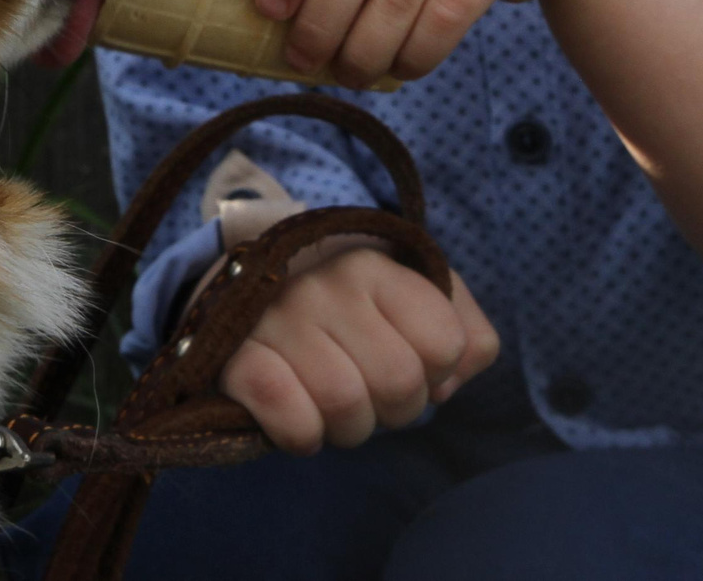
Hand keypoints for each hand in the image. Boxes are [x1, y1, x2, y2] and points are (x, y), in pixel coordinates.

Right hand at [218, 244, 499, 454]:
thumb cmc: (349, 307)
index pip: (446, 343)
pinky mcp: (238, 361)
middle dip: (396, 409)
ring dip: (350, 428)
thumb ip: (464, 331)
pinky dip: (305, 436)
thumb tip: (449, 385)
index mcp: (376, 267)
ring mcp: (279, 320)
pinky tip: (302, 418)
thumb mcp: (414, 296)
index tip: (412, 360)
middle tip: (372, 393)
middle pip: (400, 383)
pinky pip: (294, 422)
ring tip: (336, 406)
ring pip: (347, 406)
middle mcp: (328, 285)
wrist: (247, 291)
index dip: (438, 371)